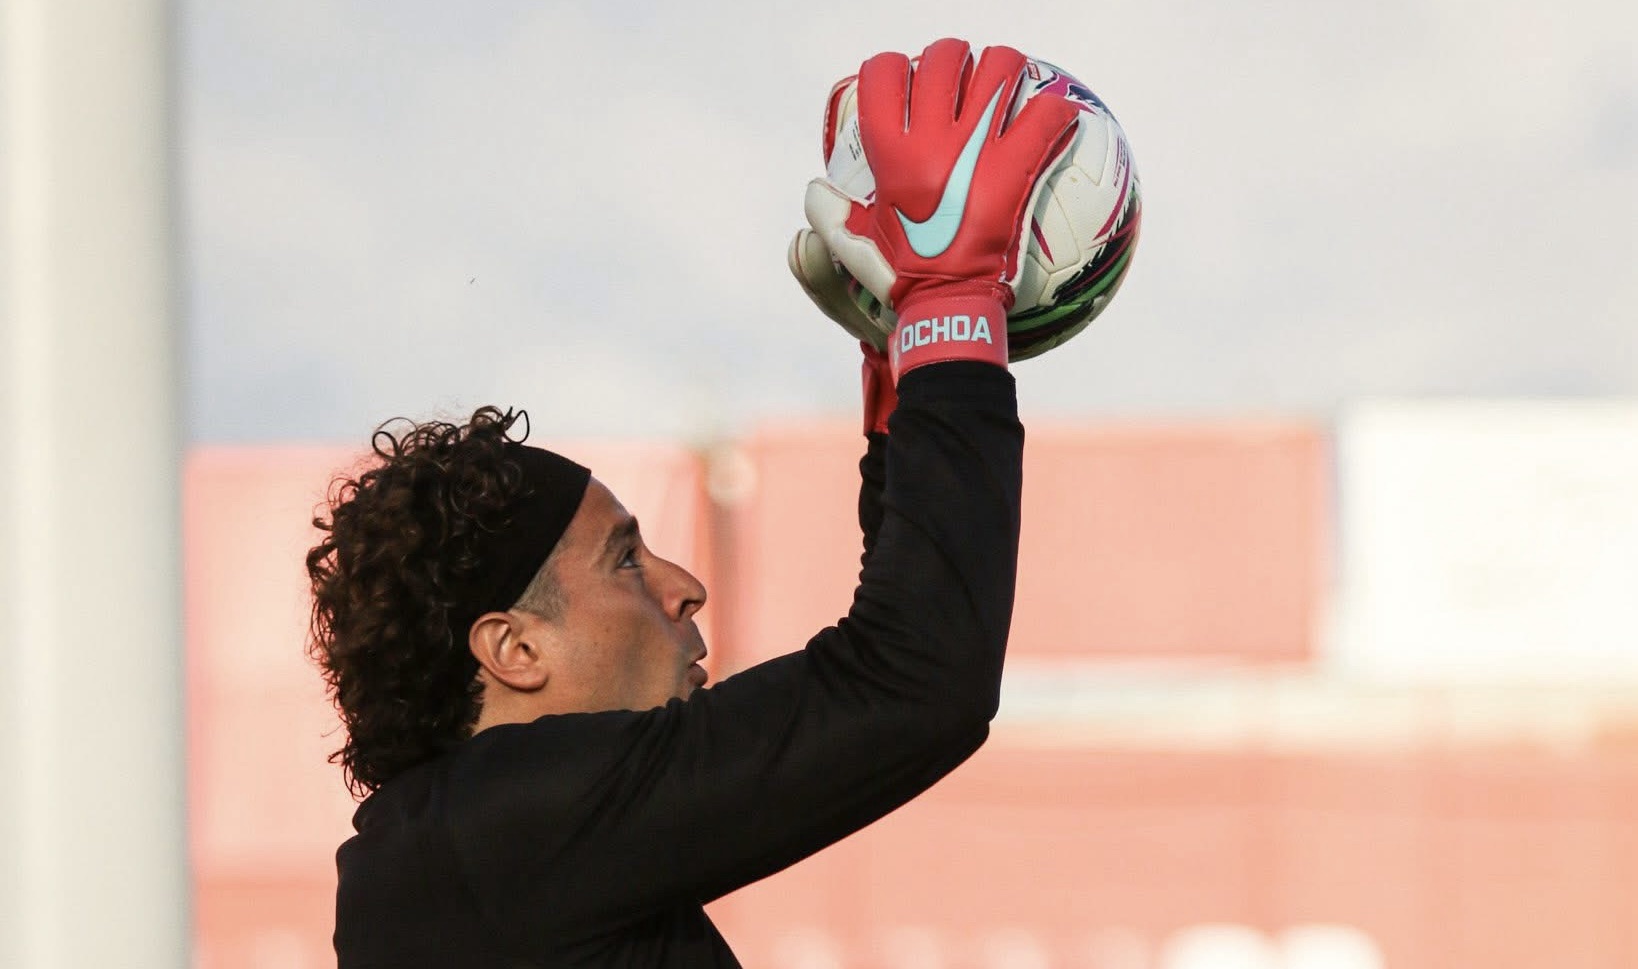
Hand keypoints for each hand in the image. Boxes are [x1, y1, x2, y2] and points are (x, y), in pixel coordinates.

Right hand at [805, 38, 1077, 378]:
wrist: (947, 308)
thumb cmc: (900, 279)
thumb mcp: (853, 246)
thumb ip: (830, 215)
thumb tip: (816, 187)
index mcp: (889, 155)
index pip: (880, 76)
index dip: (892, 67)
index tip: (907, 82)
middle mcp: (929, 143)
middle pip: (943, 59)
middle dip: (953, 58)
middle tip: (963, 78)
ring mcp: (975, 152)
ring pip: (998, 68)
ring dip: (1005, 67)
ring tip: (1008, 84)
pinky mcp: (1015, 170)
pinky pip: (1044, 117)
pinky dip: (1055, 112)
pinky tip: (1055, 118)